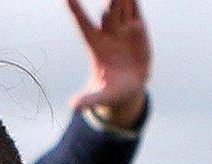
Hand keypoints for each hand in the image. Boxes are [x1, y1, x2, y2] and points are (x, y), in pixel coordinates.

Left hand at [65, 0, 150, 129]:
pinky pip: (135, 9)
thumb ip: (88, 99)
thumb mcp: (101, 97)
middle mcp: (108, 33)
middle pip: (107, 11)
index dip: (75, 10)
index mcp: (96, 46)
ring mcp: (123, 29)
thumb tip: (73, 106)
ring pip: (121, 6)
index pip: (83, 24)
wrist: (130, 87)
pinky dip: (134, 0)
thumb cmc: (111, 91)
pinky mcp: (138, 28)